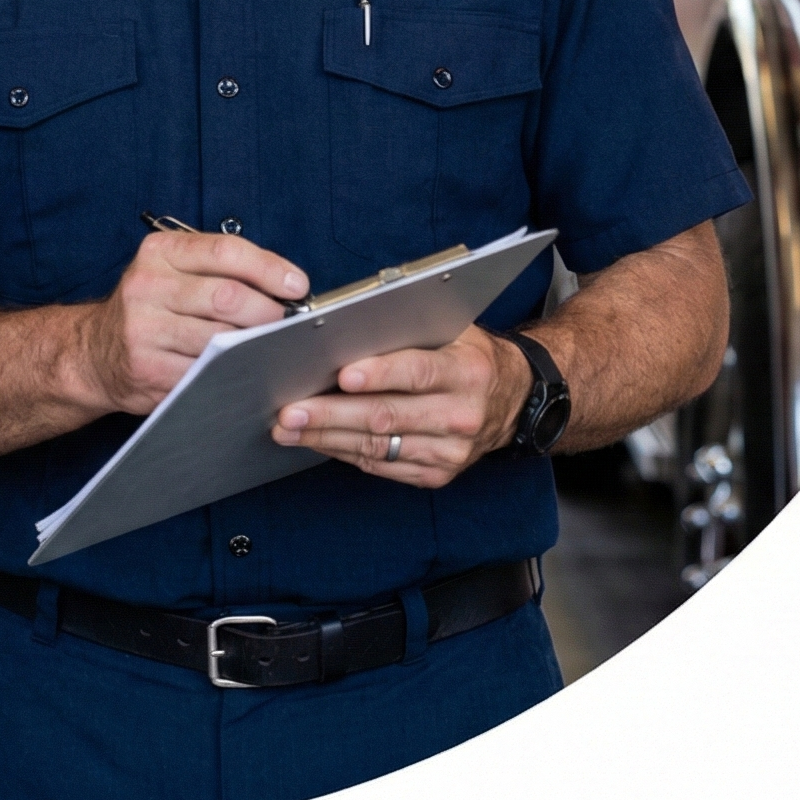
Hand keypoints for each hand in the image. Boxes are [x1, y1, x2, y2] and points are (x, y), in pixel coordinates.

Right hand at [76, 231, 309, 416]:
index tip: (297, 285)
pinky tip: (243, 370)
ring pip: (221, 338)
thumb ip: (218, 269)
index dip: (269, 268)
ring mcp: (145, 329)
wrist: (95, 352)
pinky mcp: (148, 368)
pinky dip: (232, 372)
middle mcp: (147, 285)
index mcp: (159, 252)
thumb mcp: (172, 270)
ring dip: (254, 345)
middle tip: (286, 323)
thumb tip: (284, 284)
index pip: (225, 251)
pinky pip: (206, 371)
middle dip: (268, 312)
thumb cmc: (150, 306)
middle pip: (227, 296)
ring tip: (269, 346)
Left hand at [269, 327, 533, 486]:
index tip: (341, 375)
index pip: (417, 372)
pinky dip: (345, 453)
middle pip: (387, 416)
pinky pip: (382, 466)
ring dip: (327, 438)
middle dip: (332, 414)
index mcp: (466, 370)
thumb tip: (346, 325)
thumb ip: (407, 327)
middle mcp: (461, 415)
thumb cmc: (468, 354)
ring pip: (378, 445)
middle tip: (291, 411)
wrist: (512, 399)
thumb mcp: (450, 328)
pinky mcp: (437, 475)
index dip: (379, 374)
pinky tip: (317, 442)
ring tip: (288, 428)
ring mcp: (451, 452)